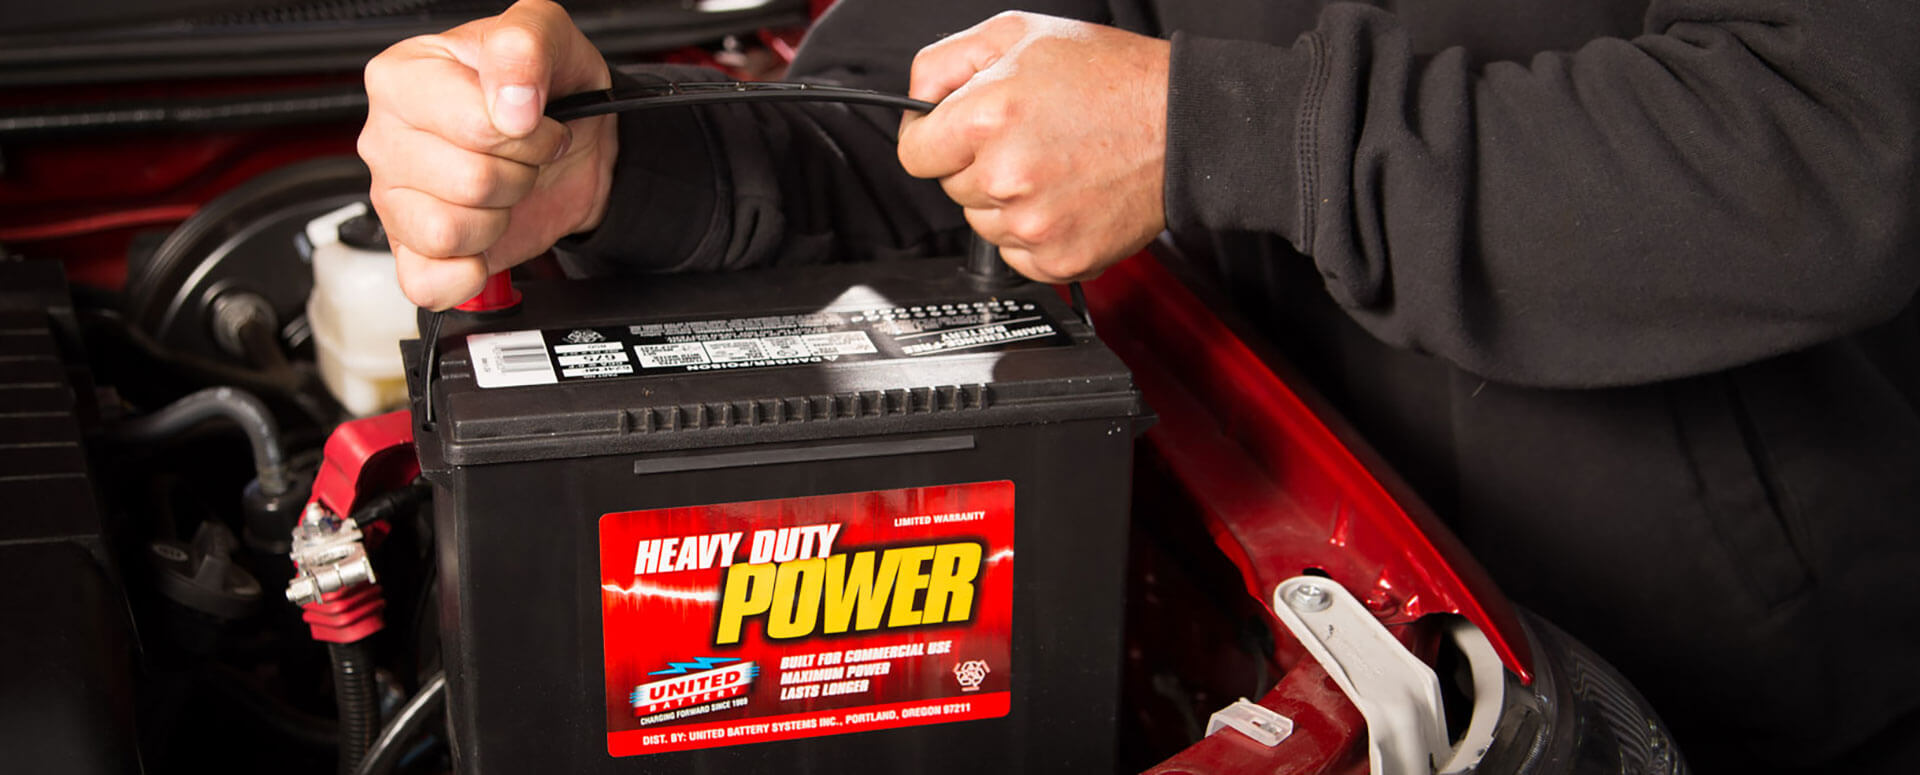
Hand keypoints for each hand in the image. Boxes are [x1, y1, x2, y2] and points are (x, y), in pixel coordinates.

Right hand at [358, 0, 616, 309]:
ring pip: (447, 234)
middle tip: (522, 156)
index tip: (534, 120)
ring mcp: (392, 198)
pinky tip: (484, 241)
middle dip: (517, 175)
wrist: (570, 144)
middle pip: (465, 183)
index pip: (471, 126)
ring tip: (502, 189)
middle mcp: (386, 137)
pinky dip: (468, 274)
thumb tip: (510, 104)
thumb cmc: (545, 88)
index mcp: (404, 77)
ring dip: (498, 217)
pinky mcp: (409, 250)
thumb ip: (523, 47)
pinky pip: (426, 282)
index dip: (523, 134)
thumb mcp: (548, 36)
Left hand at [898, 12, 1169, 283]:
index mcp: (987, 119)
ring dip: (1006, 201)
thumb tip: (916, 99)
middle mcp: (1006, 177)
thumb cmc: (1112, 79)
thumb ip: (945, 62)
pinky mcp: (1060, 258)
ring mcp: (1033, 225)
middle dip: (978, 164)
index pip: (915, 154)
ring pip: (983, 224)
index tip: (954, 136)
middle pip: (952, 189)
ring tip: (1054, 165)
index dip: (934, 139)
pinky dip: (1035, 232)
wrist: (1183, 126)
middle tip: (1028, 138)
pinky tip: (1067, 196)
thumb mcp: (1018, 34)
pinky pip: (1017, 255)